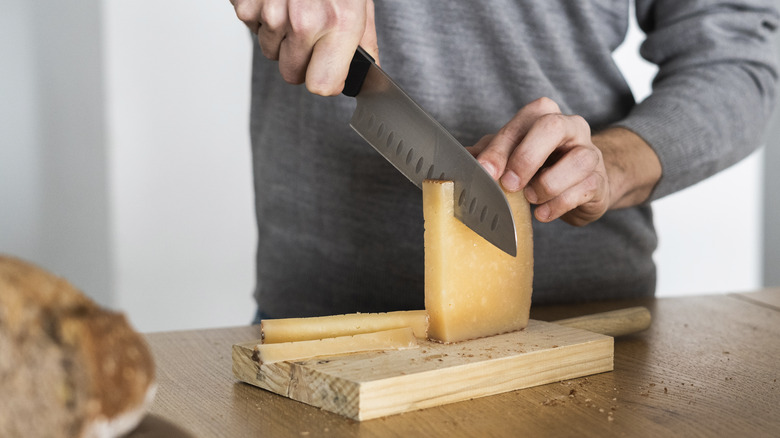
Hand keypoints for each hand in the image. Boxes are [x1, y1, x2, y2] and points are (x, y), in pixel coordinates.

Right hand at [230, 0, 378, 95]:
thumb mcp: (358, 0)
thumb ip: (363, 39)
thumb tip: (367, 72)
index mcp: (338, 22)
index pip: (322, 85)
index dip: (324, 80)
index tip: (326, 71)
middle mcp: (304, 20)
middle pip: (292, 74)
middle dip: (299, 60)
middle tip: (308, 33)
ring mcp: (271, 12)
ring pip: (269, 51)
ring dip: (279, 36)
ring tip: (291, 6)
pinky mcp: (245, 3)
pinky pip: (251, 27)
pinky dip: (259, 15)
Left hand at [468, 97, 660, 225]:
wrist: (580, 184)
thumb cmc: (539, 165)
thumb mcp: (509, 155)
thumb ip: (487, 154)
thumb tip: (458, 159)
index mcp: (543, 115)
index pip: (521, 123)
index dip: (500, 148)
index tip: (485, 171)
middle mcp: (570, 127)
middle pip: (552, 127)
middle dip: (527, 157)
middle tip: (509, 184)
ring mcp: (589, 152)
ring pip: (577, 160)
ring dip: (547, 184)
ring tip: (530, 199)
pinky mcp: (599, 181)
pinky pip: (584, 189)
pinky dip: (559, 205)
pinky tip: (542, 214)